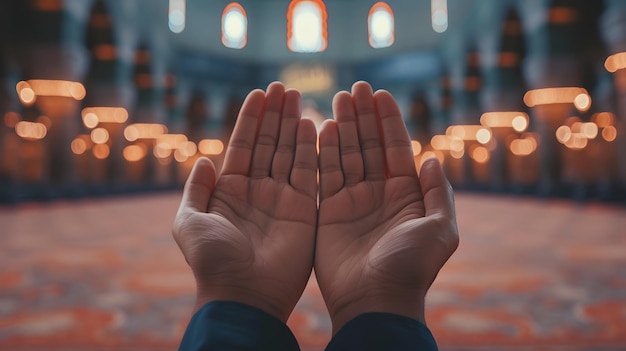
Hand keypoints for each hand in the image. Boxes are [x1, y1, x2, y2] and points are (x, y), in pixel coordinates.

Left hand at [173, 82, 317, 321]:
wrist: (242, 294)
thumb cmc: (212, 261)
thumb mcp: (188, 222)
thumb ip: (195, 190)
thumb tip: (204, 159)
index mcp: (230, 191)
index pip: (243, 146)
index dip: (251, 119)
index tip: (260, 92)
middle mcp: (258, 191)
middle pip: (268, 144)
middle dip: (275, 115)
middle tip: (283, 86)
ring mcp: (283, 200)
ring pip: (289, 153)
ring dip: (293, 124)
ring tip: (297, 97)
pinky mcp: (305, 211)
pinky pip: (309, 173)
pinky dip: (311, 149)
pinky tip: (313, 124)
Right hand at [316, 81, 458, 333]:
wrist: (376, 301)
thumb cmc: (411, 269)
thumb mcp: (440, 230)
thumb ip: (439, 193)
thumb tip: (433, 158)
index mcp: (406, 195)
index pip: (396, 148)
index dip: (388, 120)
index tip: (380, 93)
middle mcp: (379, 194)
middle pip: (369, 146)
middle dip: (363, 116)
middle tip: (355, 87)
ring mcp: (352, 202)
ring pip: (346, 155)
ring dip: (343, 126)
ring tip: (338, 98)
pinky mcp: (328, 213)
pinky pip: (325, 175)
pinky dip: (323, 151)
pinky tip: (322, 127)